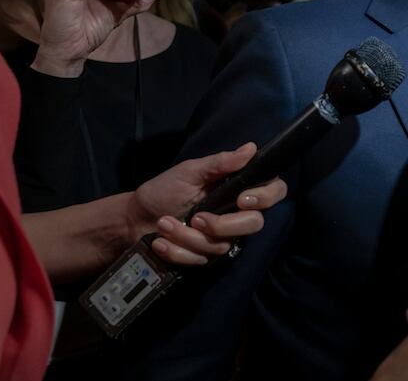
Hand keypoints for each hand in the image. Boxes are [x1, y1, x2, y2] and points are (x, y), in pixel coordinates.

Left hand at [128, 142, 287, 264]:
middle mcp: (236, 213)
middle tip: (197, 218)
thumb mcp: (190, 171)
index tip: (242, 199)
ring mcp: (222, 237)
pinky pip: (201, 259)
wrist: (134, 219)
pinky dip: (177, 251)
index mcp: (238, 188)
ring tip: (164, 224)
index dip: (266, 197)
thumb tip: (251, 148)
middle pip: (255, 224)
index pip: (273, 191)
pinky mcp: (205, 257)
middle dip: (224, 225)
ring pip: (222, 245)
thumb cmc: (165, 190)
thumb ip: (220, 162)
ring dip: (188, 236)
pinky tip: (161, 242)